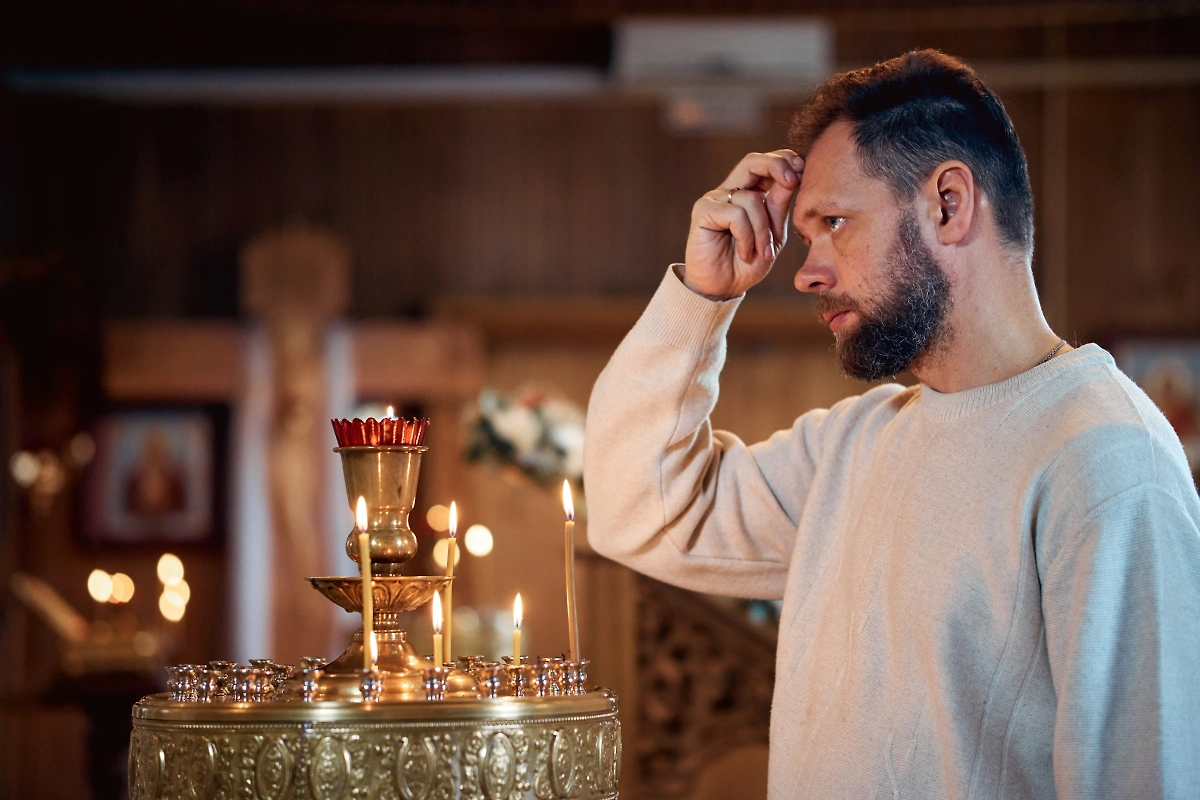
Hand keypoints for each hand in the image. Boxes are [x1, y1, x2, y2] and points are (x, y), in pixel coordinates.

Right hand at [681, 150, 802, 299]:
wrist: (724, 288)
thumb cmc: (748, 263)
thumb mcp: (773, 233)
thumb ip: (780, 205)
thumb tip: (795, 175)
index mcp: (750, 193)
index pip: (766, 163)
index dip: (784, 159)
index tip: (802, 168)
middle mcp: (731, 191)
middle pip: (752, 161)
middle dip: (776, 166)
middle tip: (793, 180)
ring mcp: (715, 200)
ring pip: (750, 199)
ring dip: (763, 230)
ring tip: (762, 253)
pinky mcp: (702, 212)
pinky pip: (734, 214)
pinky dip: (746, 236)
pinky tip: (744, 253)